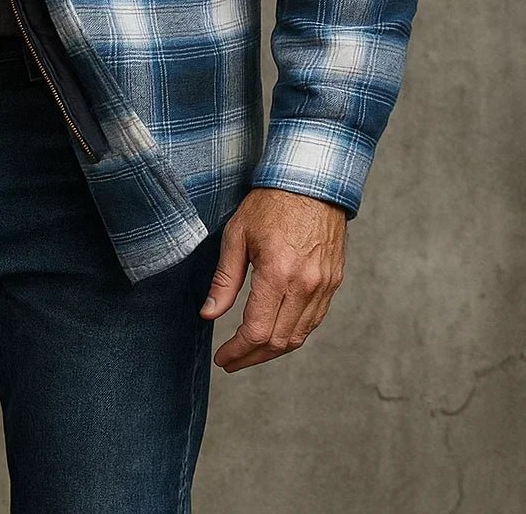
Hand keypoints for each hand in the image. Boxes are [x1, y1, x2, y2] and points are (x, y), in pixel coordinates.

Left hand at [199, 188, 347, 371]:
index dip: (238, 351)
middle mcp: (305, 285)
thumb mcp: (237, 235)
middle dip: (252, 357)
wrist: (311, 181)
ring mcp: (324, 285)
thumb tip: (208, 313)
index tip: (222, 358)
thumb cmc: (270, 203)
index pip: (257, 331)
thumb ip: (224, 279)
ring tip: (250, 350)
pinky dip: (294, 333)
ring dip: (274, 349)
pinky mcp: (333, 281)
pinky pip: (314, 320)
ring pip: (299, 336)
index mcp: (278, 273)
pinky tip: (276, 331)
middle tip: (231, 361)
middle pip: (279, 341)